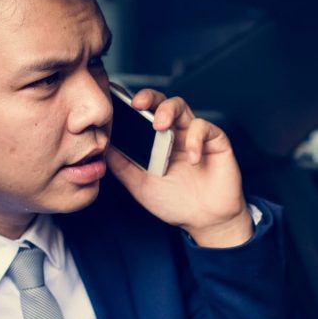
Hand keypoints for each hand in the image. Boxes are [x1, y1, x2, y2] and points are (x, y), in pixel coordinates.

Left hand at [105, 90, 253, 247]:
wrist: (206, 220)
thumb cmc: (175, 202)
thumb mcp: (141, 185)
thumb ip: (122, 166)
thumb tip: (102, 148)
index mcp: (155, 141)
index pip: (142, 114)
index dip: (130, 105)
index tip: (116, 102)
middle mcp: (174, 133)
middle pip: (160, 102)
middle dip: (149, 97)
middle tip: (137, 104)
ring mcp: (194, 135)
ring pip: (181, 106)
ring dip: (168, 110)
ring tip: (160, 126)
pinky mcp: (215, 140)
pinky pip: (204, 128)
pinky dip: (195, 140)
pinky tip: (191, 158)